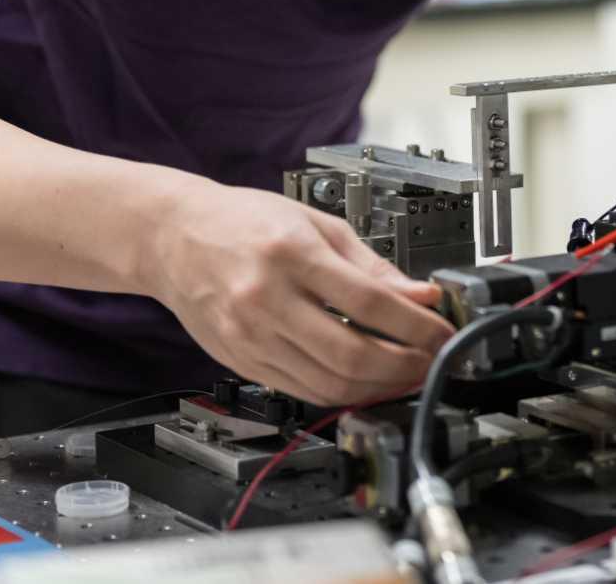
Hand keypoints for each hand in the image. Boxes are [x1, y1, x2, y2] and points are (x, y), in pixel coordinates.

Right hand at [139, 180, 453, 406]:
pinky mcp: (243, 362)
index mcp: (291, 254)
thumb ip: (371, 264)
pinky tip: (367, 382)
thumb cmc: (242, 222)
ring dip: (380, 388)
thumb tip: (419, 295)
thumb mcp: (316, 224)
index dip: (416, 325)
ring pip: (329, 383)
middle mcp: (267, 300)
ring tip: (408, 375)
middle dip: (406, 366)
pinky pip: (303, 391)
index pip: (369, 302)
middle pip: (352, 353)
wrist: (173, 237)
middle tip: (433, 361)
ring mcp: (251, 337)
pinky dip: (343, 393)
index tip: (443, 331)